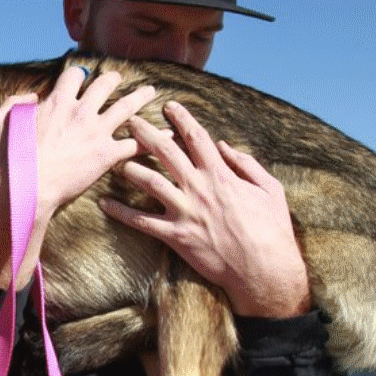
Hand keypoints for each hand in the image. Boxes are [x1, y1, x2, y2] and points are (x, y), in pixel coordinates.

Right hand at [0, 64, 156, 287]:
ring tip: (150, 92)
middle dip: (112, 78)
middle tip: (118, 78)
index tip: (82, 76)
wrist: (26, 187)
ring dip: (140, 97)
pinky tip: (166, 136)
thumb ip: (14, 102)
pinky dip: (153, 139)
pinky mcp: (107, 155)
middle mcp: (81, 112)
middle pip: (105, 84)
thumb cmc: (10, 158)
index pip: (74, 76)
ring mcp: (96, 132)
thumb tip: (32, 96)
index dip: (78, 75)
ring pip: (127, 107)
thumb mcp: (0, 120)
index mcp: (57, 102)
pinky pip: (137, 144)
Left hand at [100, 101, 310, 316]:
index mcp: (221, 174)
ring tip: (115, 159)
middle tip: (129, 120)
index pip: (196, 137)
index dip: (181, 119)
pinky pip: (142, 221)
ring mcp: (185, 211)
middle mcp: (199, 188)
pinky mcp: (175, 236)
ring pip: (149, 181)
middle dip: (145, 133)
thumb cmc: (271, 229)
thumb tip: (224, 145)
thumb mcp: (270, 189)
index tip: (169, 106)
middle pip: (166, 152)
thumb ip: (246, 164)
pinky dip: (121, 212)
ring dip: (130, 168)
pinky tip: (104, 203)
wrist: (265, 269)